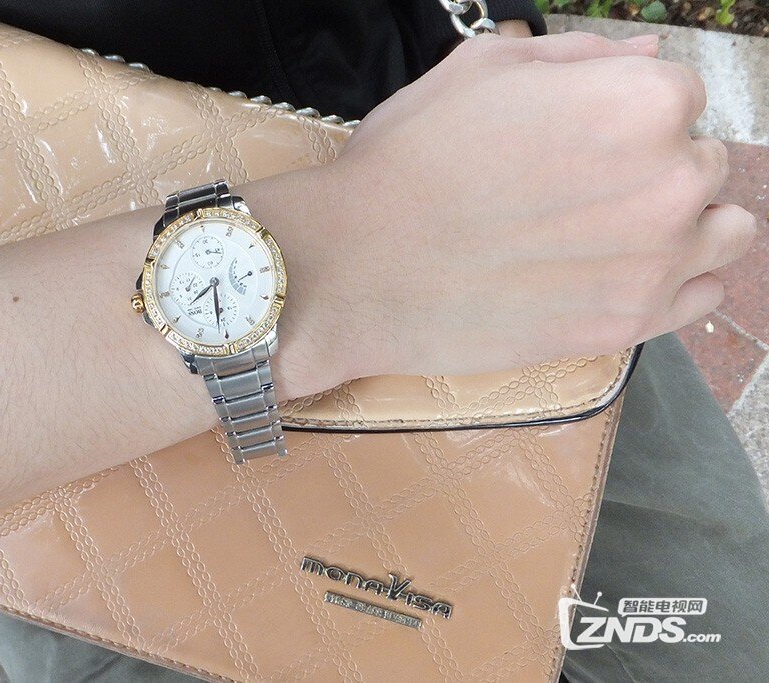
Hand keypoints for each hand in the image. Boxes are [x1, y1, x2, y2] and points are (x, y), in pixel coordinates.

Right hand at [315, 31, 755, 378]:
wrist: (357, 268)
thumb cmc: (407, 163)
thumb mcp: (480, 72)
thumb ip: (580, 56)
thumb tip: (647, 57)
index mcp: (638, 101)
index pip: (679, 94)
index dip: (624, 111)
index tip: (576, 136)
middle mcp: (668, 180)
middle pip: (701, 161)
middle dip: (651, 165)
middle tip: (578, 187)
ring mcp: (655, 262)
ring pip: (724, 228)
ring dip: (685, 222)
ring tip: (616, 231)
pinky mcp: (629, 326)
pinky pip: (704, 295)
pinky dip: (679, 281)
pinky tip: (625, 273)